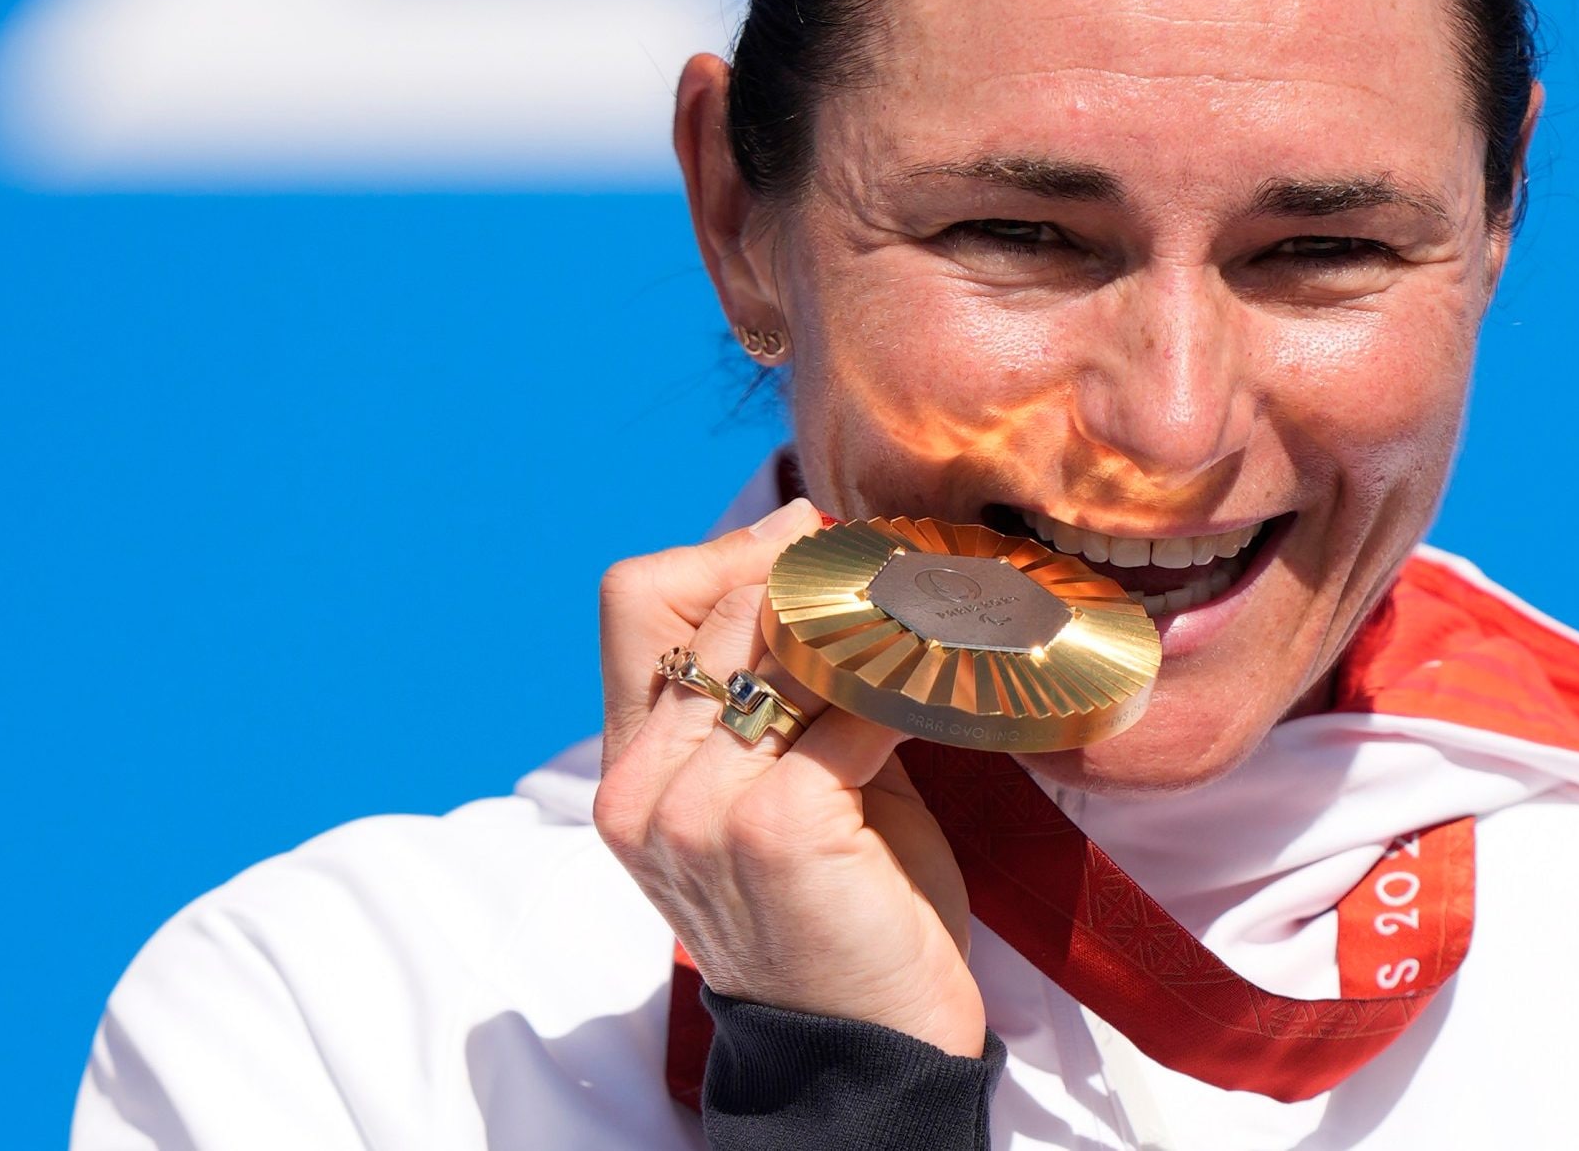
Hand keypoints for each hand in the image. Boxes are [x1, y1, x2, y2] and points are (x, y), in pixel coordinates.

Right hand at [591, 497, 984, 1055]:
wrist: (871, 1039)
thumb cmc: (842, 903)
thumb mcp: (780, 781)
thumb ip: (777, 684)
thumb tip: (808, 539)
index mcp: (630, 772)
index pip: (637, 599)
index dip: (727, 555)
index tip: (811, 547)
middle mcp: (642, 790)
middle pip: (724, 607)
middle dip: (819, 583)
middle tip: (903, 581)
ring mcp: (699, 810)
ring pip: (787, 645)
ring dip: (870, 626)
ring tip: (932, 624)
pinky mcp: (775, 826)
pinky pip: (853, 708)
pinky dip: (911, 689)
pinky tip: (948, 694)